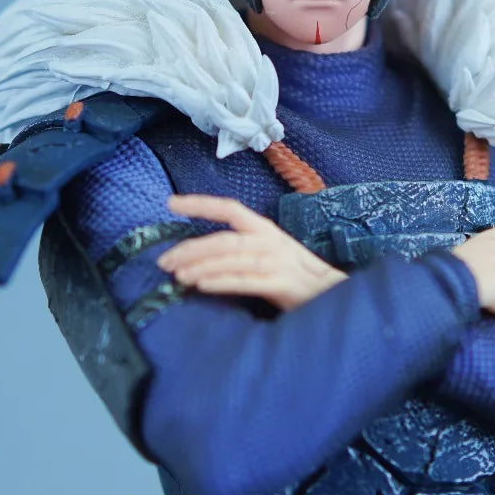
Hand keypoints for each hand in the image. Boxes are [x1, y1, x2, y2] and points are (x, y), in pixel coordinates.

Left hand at [158, 194, 346, 309]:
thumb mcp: (268, 251)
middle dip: (190, 248)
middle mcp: (268, 240)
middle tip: (164, 261)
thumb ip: (240, 249)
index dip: (199, 203)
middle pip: (223, 239)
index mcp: (264, 228)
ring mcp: (276, 261)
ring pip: (231, 259)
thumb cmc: (293, 272)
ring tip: (177, 275)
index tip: (170, 203)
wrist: (330, 291)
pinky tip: (202, 286)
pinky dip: (222, 282)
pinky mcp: (281, 283)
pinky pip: (245, 281)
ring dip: (200, 267)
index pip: (228, 208)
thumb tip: (200, 255)